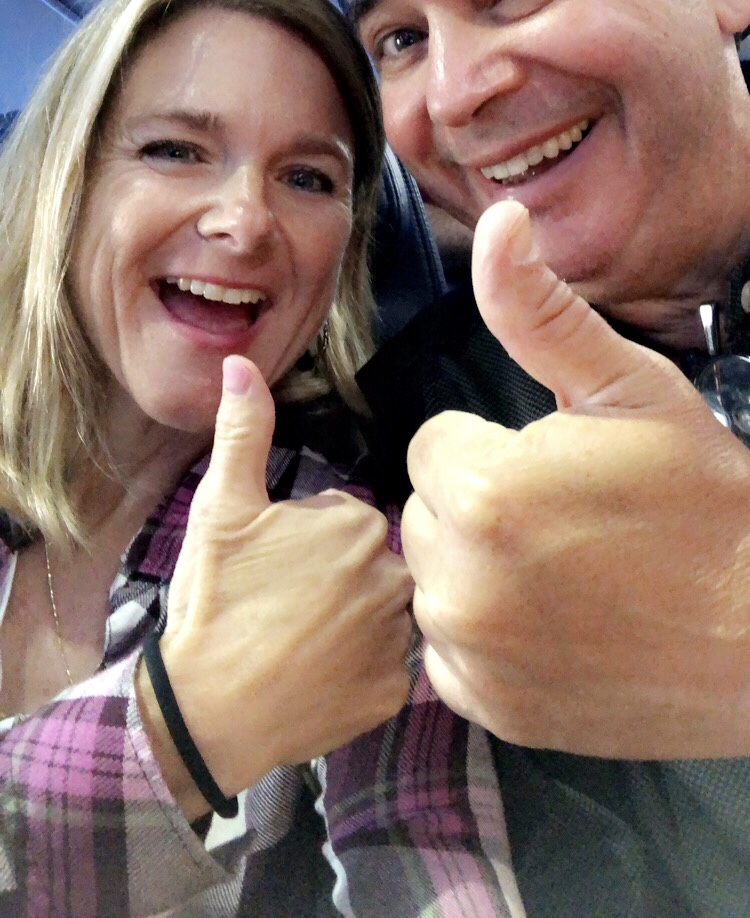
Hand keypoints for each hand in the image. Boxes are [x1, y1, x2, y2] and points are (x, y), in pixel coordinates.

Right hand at [144, 356, 412, 800]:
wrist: (205, 710)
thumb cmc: (215, 600)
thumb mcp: (221, 508)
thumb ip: (243, 432)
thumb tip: (240, 364)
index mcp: (359, 523)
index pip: (347, 520)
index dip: (307, 543)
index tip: (275, 569)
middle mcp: (395, 575)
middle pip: (371, 565)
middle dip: (337, 579)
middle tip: (285, 608)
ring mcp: (399, 638)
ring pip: (384, 614)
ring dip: (354, 624)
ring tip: (300, 644)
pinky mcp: (394, 692)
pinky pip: (387, 669)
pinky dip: (359, 673)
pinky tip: (318, 678)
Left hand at [402, 201, 749, 757]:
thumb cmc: (701, 500)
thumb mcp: (627, 388)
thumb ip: (540, 310)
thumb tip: (496, 221)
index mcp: (480, 490)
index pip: (434, 444)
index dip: (496, 447)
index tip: (559, 468)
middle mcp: (458, 581)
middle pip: (427, 511)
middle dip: (480, 504)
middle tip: (568, 520)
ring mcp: (474, 655)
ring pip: (434, 579)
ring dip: (479, 569)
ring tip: (567, 571)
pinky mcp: (492, 711)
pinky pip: (448, 654)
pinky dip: (486, 639)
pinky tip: (555, 624)